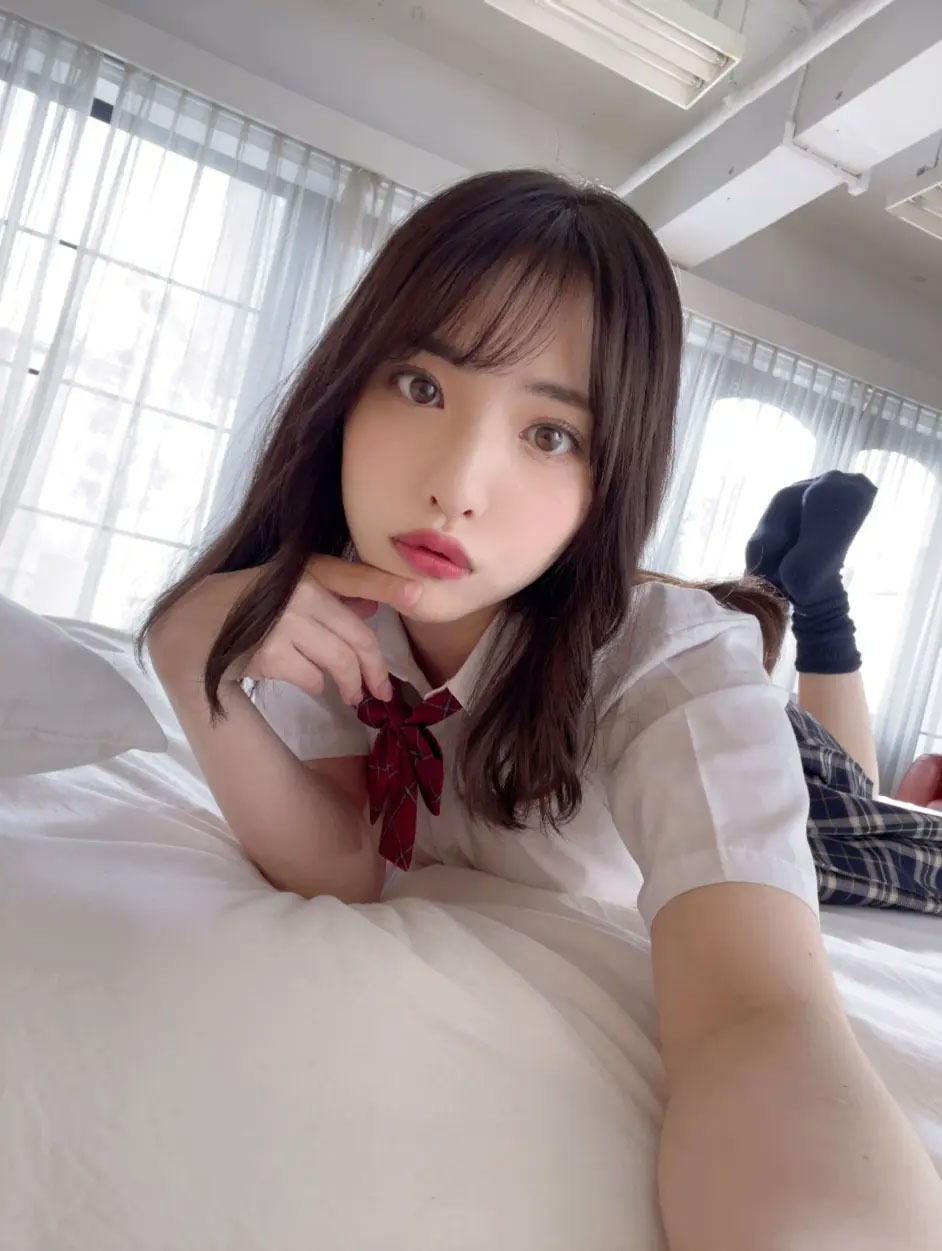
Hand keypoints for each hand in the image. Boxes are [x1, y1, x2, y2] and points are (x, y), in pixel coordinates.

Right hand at [148, 555, 421, 704]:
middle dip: (376, 670)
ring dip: (351, 685)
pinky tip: (308, 682)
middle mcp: (299, 592)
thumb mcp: (291, 588)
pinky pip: (311, 678)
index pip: (357, 576)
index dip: (391, 586)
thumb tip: (373, 604)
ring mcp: (284, 622)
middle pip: (357, 637)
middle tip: (383, 691)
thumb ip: (333, 594)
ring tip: (353, 697)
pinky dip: (315, 685)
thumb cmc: (250, 606)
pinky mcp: (270, 653)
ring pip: (339, 662)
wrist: (193, 627)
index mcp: (308, 570)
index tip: (421, 597)